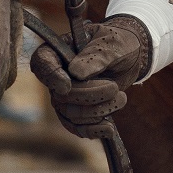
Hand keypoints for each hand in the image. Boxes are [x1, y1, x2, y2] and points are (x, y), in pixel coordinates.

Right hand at [29, 14, 151, 138]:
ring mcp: (65, 96)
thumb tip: (75, 72)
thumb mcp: (112, 43)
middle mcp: (57, 75)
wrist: (130, 57)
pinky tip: (109, 129)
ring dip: (97, 111)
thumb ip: (95, 55)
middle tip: (114, 88)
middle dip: (89, 96)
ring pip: (70, 114)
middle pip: (61, 96)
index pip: (42, 63)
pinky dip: (93, 130)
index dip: (51, 77)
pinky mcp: (77, 111)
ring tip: (121, 98)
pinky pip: (77, 127)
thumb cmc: (118, 43)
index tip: (66, 86)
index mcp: (59, 50)